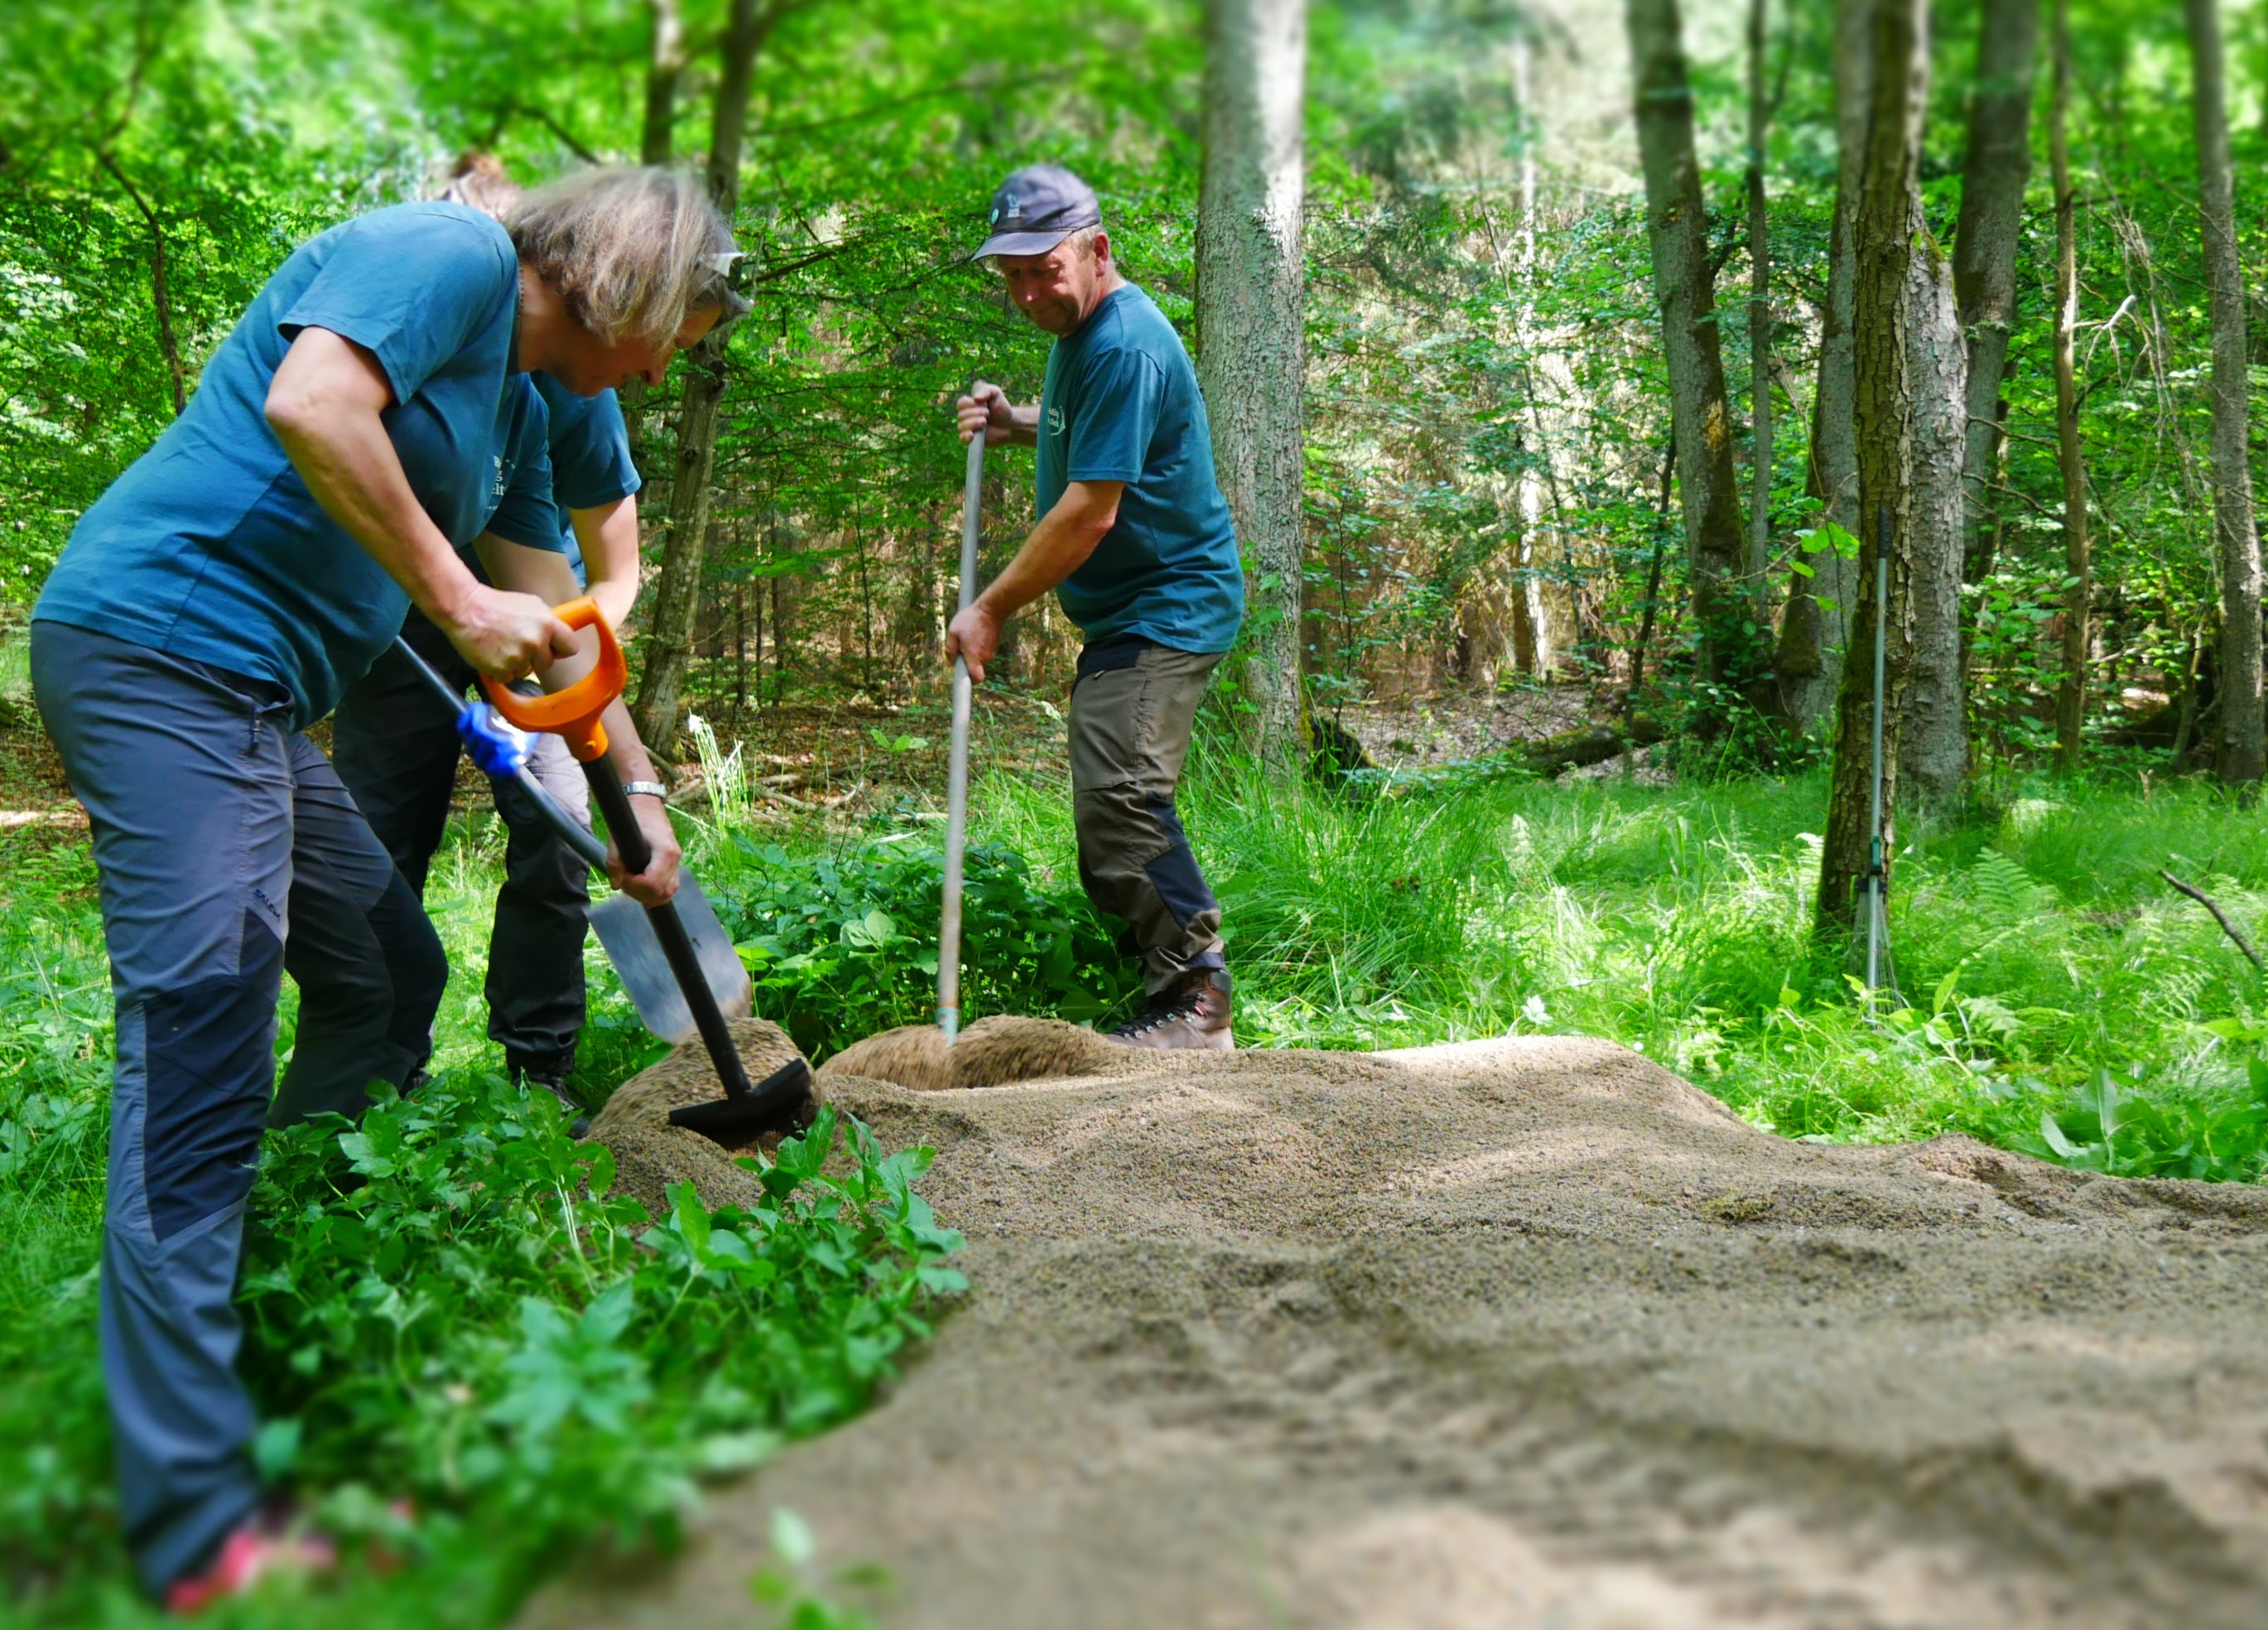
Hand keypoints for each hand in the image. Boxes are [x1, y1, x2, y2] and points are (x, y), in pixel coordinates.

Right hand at [440, 585, 579, 681]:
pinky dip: (502, 669)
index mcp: (547, 624)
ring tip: (502, 645)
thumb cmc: (497, 604)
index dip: (561, 649)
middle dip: (536, 657)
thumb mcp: (531, 604)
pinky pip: (509, 677)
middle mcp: (536, 642)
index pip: (571, 648)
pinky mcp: (502, 669)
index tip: (553, 648)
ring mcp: (519, 657)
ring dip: (517, 663)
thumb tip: (560, 638)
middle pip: (548, 663)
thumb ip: (548, 623)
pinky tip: (493, 653)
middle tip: (519, 644)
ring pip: (527, 671)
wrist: (465, 608)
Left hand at [606, 795, 681, 906]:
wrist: (647, 803)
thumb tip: (616, 885)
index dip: (633, 886)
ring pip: (668, 893)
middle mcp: (675, 859)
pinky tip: (642, 886)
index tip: (622, 877)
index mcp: (665, 852)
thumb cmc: (634, 818)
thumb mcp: (619, 838)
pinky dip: (657, 891)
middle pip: (661, 893)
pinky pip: (670, 886)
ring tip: (633, 885)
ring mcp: (677, 862)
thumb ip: (615, 863)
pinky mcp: (674, 864)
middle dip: (640, 893)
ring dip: (649, 896)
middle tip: (624, 882)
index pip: (651, 883)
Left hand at [944, 599, 1001, 682]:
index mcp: (974, 656)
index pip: (976, 678)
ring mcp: (991, 652)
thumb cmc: (971, 619)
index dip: (969, 681)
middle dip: (965, 660)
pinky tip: (975, 633)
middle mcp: (984, 657)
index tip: (962, 678)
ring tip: (968, 635)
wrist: (991, 609)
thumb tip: (951, 661)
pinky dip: (977, 646)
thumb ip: (950, 649)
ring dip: (971, 652)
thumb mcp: (953, 631)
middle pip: (973, 668)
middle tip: (960, 645)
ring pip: (977, 659)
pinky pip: (982, 652)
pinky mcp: (993, 647)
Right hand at [956, 381, 1015, 446]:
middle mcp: (966, 416)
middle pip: (961, 415)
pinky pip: (962, 439)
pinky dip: (965, 436)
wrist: (1010, 424)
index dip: (970, 404)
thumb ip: (986, 390)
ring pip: (961, 426)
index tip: (984, 404)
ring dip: (973, 423)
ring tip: (984, 422)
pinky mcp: (973, 439)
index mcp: (969, 405)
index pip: (961, 403)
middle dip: (975, 413)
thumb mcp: (996, 394)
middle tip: (987, 413)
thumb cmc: (1001, 408)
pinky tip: (972, 435)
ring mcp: (968, 428)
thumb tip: (976, 397)